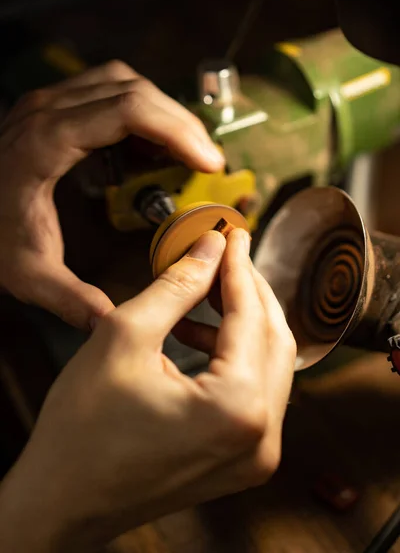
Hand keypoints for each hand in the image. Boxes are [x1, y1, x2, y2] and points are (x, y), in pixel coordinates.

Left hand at [0, 60, 223, 329]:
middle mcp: (48, 112)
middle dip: (181, 124)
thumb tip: (113, 321)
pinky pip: (108, 92)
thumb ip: (70, 298)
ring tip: (187, 150)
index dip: (178, 132)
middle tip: (208, 162)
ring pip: (124, 83)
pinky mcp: (53, 110)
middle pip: (134, 91)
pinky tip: (151, 144)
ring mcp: (49, 105)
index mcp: (46, 142)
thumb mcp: (25, 272)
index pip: (128, 112)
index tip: (209, 163)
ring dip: (162, 112)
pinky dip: (140, 112)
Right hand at [0, 229, 295, 552]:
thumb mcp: (125, 337)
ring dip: (242, 322)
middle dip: (249, 290)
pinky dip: (233, 356)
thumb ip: (177, 285)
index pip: (250, 316)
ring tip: (206, 292)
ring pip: (268, 364)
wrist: (62, 499)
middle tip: (226, 255)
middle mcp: (260, 438)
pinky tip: (200, 334)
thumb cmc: (80, 431)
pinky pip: (253, 392)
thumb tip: (209, 248)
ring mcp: (255, 455)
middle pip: (273, 339)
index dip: (238, 267)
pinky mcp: (241, 459)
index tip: (232, 235)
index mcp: (237, 410)